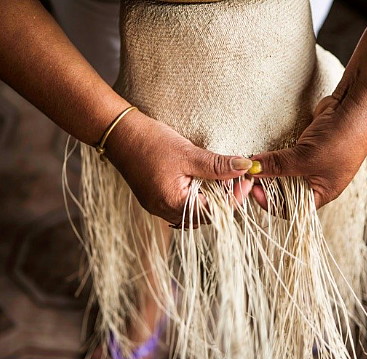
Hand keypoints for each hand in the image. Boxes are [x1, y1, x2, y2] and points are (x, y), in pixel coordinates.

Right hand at [105, 110, 253, 224]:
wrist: (119, 134)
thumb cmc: (151, 142)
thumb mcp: (188, 153)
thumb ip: (217, 165)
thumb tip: (245, 167)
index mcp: (173, 203)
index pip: (214, 212)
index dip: (234, 198)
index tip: (247, 181)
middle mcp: (165, 212)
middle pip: (205, 217)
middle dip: (225, 201)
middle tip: (237, 180)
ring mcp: (158, 207)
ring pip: (194, 214)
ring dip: (211, 200)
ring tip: (221, 181)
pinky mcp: (155, 200)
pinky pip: (182, 207)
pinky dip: (196, 198)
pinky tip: (202, 183)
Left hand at [250, 96, 366, 208]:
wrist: (355, 105)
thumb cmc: (341, 139)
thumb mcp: (305, 158)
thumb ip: (277, 166)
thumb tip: (253, 169)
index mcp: (322, 192)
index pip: (291, 208)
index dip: (270, 202)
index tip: (253, 190)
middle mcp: (316, 180)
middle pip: (284, 190)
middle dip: (267, 183)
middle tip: (250, 174)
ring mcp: (312, 161)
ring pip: (284, 171)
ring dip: (269, 167)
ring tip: (253, 162)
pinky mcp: (306, 145)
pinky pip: (286, 154)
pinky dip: (274, 154)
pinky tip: (263, 151)